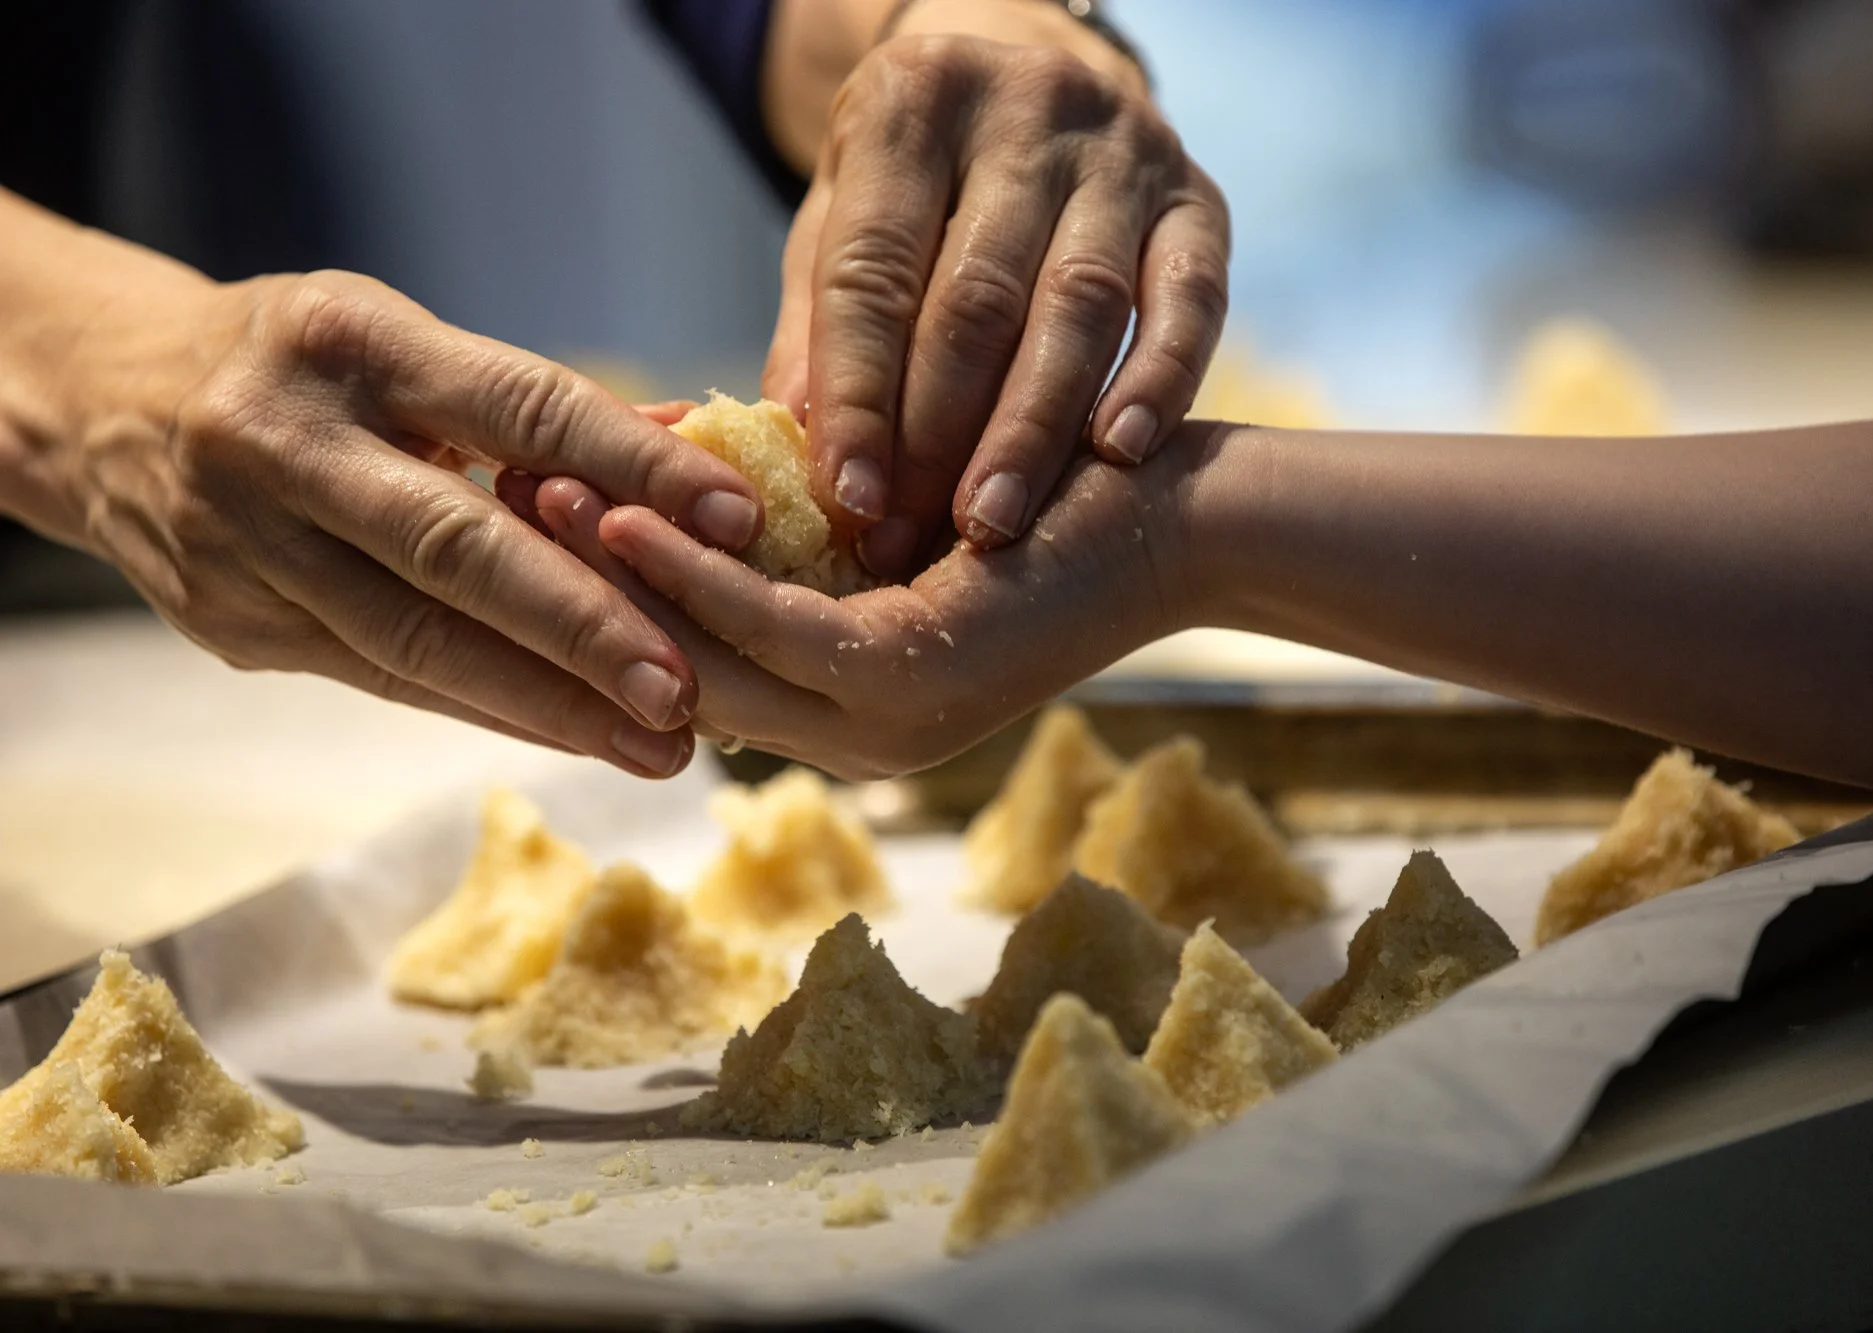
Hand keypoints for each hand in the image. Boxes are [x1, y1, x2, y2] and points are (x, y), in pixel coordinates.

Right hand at [69, 269, 767, 777]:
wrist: (105, 404)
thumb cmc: (301, 365)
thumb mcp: (402, 344)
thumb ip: (533, 407)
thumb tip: (695, 454)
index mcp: (352, 344)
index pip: (518, 407)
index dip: (633, 467)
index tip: (735, 518)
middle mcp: (289, 444)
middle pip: (458, 549)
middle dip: (584, 626)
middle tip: (686, 689)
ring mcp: (248, 546)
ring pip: (418, 642)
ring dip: (551, 704)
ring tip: (658, 743)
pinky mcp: (235, 627)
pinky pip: (387, 679)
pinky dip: (490, 711)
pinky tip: (574, 735)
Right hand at [526, 427, 1223, 778]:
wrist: (1176, 519)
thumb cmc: (1040, 509)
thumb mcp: (891, 535)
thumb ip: (798, 547)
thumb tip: (681, 505)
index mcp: (850, 712)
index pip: (695, 664)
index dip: (607, 601)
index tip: (527, 521)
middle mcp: (860, 738)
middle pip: (683, 671)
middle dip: (585, 596)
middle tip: (495, 513)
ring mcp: (887, 724)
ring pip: (714, 657)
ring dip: (618, 582)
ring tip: (528, 499)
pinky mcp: (912, 675)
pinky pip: (773, 624)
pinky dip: (693, 572)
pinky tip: (622, 513)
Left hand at [764, 9, 1229, 579]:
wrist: (1036, 85)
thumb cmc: (920, 183)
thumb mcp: (843, 219)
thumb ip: (820, 326)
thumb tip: (797, 444)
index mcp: (910, 104)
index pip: (873, 272)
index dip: (857, 396)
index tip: (847, 499)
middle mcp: (1025, 110)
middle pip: (978, 301)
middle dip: (938, 437)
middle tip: (910, 539)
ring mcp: (1124, 151)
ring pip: (1080, 309)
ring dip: (1034, 432)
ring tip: (993, 526)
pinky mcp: (1198, 198)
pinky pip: (1191, 300)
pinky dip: (1158, 382)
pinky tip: (1120, 455)